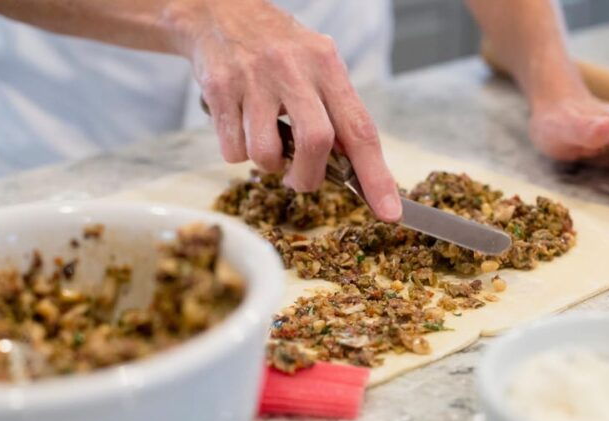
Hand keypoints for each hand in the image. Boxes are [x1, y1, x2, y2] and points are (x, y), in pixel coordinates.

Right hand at [163, 0, 401, 220]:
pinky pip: (232, 149)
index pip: (361, 129)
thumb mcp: (317, 64)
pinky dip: (237, 153)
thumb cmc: (277, 48)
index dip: (376, 176)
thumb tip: (356, 168)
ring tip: (265, 144)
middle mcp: (294, 69)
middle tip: (300, 179)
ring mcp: (254, 78)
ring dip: (268, 165)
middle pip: (315, 143)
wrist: (219, 11)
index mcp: (327, 65)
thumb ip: (337, 109)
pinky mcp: (220, 88)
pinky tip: (240, 127)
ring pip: (266, 153)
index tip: (389, 212)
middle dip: (309, 176)